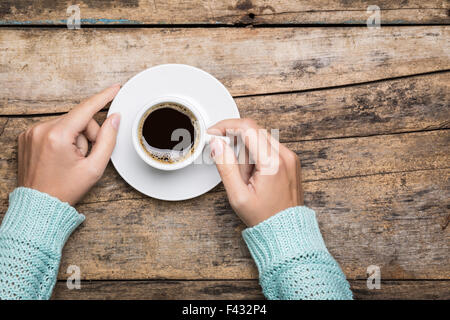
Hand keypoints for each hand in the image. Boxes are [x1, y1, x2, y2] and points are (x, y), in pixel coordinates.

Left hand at [18, 84, 120, 205]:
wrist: (39, 205)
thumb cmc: (65, 190)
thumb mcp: (94, 168)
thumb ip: (107, 140)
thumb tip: (114, 118)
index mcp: (58, 136)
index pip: (86, 108)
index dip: (104, 97)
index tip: (115, 88)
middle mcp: (41, 129)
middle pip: (78, 119)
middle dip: (88, 134)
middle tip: (87, 155)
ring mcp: (31, 132)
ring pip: (66, 124)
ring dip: (75, 138)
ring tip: (71, 159)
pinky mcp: (26, 136)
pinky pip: (53, 129)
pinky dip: (62, 139)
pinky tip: (61, 156)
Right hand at [208, 119, 302, 226]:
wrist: (286, 231)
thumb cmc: (265, 217)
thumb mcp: (238, 195)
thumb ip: (226, 166)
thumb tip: (217, 144)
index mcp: (272, 163)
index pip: (247, 128)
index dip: (227, 126)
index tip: (214, 133)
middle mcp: (285, 156)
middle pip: (254, 131)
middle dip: (236, 143)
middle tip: (230, 164)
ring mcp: (290, 157)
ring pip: (261, 138)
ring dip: (247, 151)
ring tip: (246, 177)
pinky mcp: (291, 161)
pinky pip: (269, 147)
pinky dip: (257, 155)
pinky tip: (254, 175)